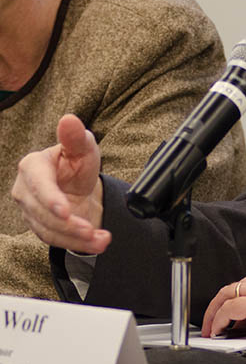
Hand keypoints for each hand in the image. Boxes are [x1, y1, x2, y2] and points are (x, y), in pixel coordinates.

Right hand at [12, 113, 109, 253]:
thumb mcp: (83, 147)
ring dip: (76, 238)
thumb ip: (76, 136)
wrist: (79, 184)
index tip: (66, 211)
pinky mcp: (39, 227)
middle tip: (91, 229)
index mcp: (33, 166)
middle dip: (68, 224)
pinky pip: (55, 240)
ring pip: (49, 230)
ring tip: (102, 240)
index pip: (38, 185)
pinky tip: (97, 243)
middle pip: (42, 213)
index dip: (51, 200)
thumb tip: (69, 119)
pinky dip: (77, 244)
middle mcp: (25, 191)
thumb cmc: (78, 161)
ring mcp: (30, 211)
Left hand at [201, 258, 245, 339]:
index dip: (242, 298)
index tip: (237, 312)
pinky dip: (219, 320)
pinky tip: (217, 330)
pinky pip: (230, 309)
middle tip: (216, 320)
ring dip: (219, 312)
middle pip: (238, 285)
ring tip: (214, 328)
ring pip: (229, 293)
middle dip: (222, 304)